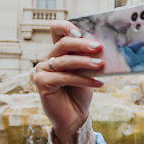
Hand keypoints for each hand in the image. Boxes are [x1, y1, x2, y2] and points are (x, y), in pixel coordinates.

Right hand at [34, 21, 104, 143]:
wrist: (75, 116)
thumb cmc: (81, 92)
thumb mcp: (87, 71)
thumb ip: (88, 57)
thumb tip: (101, 45)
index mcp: (58, 51)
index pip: (56, 30)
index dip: (65, 26)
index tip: (80, 31)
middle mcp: (48, 58)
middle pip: (63, 44)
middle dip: (82, 44)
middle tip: (98, 47)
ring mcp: (42, 70)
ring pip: (65, 61)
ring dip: (85, 62)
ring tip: (100, 64)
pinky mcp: (41, 82)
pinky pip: (65, 77)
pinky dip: (84, 80)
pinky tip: (99, 83)